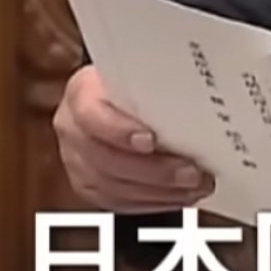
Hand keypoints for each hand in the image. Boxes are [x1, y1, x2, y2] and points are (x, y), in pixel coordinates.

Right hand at [54, 65, 213, 212]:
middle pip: (106, 160)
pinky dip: (152, 201)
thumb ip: (157, 82)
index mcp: (81, 93)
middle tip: (190, 172)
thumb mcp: (138, 69)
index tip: (151, 140)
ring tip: (194, 186)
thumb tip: (197, 89)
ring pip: (113, 187)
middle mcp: (73, 129)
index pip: (91, 115)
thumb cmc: (132, 78)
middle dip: (154, 171)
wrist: (111, 91)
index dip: (120, 131)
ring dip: (159, 191)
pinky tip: (178, 195)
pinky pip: (118, 201)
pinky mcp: (88, 185)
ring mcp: (77, 161)